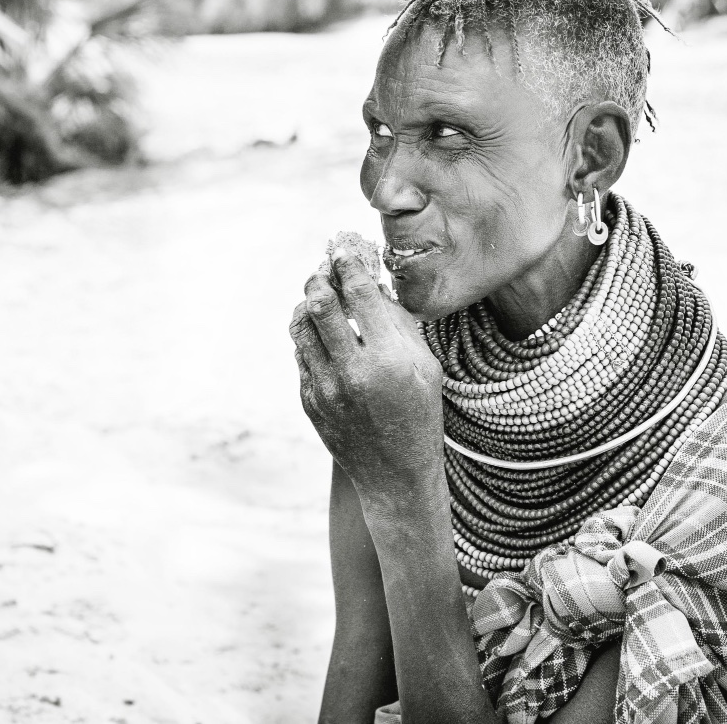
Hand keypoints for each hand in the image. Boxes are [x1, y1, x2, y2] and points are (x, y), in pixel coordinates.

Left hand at [290, 248, 444, 495]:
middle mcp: (353, 372)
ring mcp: (326, 389)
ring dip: (306, 304)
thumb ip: (399, 325)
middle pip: (319, 305)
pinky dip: (308, 336)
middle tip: (323, 268)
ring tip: (318, 295)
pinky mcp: (309, 401)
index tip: (343, 250)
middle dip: (319, 278)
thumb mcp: (426, 367)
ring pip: (300, 327)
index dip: (347, 264)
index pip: (359, 294)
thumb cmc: (419, 414)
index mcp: (388, 360)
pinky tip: (322, 332)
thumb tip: (372, 285)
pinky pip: (301, 355)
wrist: (396, 475)